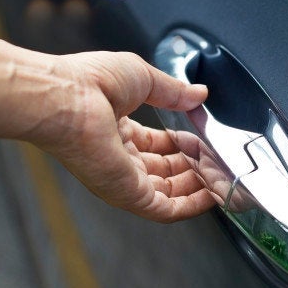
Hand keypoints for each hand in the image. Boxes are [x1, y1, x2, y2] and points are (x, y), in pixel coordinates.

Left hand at [28, 52, 214, 222]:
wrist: (67, 99)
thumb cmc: (89, 82)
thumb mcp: (143, 77)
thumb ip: (174, 90)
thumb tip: (199, 94)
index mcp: (118, 129)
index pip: (156, 145)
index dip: (182, 144)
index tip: (203, 139)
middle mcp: (120, 157)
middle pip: (164, 171)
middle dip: (192, 166)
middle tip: (215, 159)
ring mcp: (124, 178)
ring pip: (168, 193)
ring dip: (196, 187)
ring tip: (220, 177)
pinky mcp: (128, 194)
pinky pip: (165, 210)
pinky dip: (191, 206)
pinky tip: (211, 197)